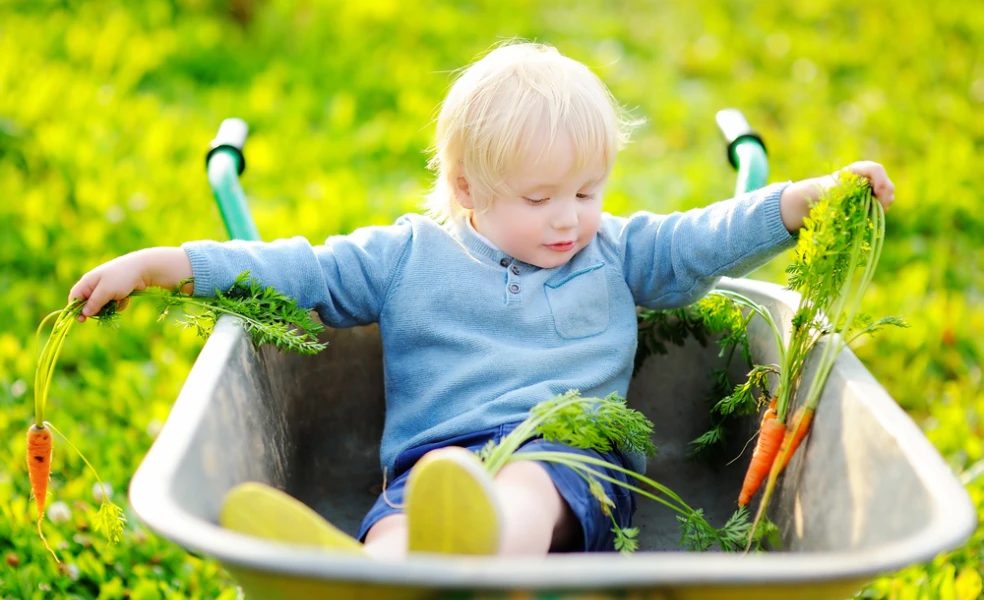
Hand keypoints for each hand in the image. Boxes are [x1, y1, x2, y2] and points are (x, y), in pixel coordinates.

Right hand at [69, 247, 192, 321]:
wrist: (142, 269)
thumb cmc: (121, 278)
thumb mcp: (106, 291)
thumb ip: (94, 302)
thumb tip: (84, 313)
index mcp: (87, 282)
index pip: (74, 297)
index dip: (75, 309)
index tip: (81, 320)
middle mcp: (94, 285)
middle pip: (88, 303)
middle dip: (95, 310)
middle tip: (103, 313)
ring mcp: (105, 288)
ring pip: (101, 305)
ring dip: (108, 308)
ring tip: (117, 302)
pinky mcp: (116, 291)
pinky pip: (112, 303)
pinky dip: (118, 304)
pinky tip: (125, 300)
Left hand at [779, 161, 895, 232]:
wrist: (823, 197)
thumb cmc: (827, 191)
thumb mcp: (835, 191)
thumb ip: (851, 193)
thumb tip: (869, 204)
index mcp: (860, 168)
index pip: (877, 170)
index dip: (881, 182)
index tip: (876, 194)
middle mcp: (871, 176)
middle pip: (888, 186)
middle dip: (883, 199)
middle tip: (872, 210)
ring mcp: (876, 186)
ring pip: (888, 197)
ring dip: (881, 206)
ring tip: (867, 212)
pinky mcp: (876, 197)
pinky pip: (884, 205)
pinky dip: (878, 210)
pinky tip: (868, 213)